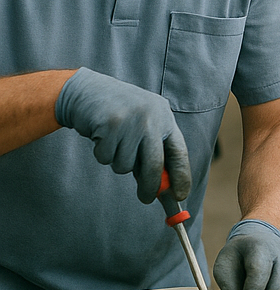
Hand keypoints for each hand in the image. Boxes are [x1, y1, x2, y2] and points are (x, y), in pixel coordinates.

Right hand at [55, 68, 190, 203]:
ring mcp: (131, 121)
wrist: (88, 90)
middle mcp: (151, 118)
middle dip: (150, 187)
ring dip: (118, 162)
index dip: (181, 176)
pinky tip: (101, 136)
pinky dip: (102, 154)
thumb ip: (152, 152)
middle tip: (146, 198)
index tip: (180, 195)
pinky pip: (106, 158)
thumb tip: (160, 188)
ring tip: (114, 142)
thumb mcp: (143, 127)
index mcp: (165, 118)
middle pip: (154, 165)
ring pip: (126, 165)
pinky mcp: (109, 124)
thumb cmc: (120, 115)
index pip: (179, 153)